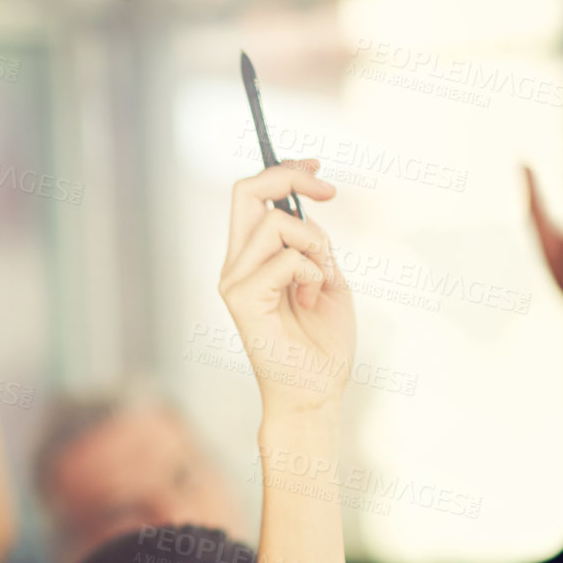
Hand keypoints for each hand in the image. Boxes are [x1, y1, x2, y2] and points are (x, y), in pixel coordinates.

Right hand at [219, 161, 353, 422]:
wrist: (315, 392)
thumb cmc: (322, 344)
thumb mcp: (328, 277)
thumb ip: (312, 243)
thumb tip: (304, 210)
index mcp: (251, 259)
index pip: (251, 196)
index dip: (284, 172)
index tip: (318, 170)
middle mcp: (235, 265)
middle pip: (245, 192)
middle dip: (290, 178)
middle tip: (327, 189)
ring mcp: (234, 282)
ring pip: (274, 224)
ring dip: (315, 243)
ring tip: (323, 276)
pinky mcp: (242, 300)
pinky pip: (286, 260)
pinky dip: (313, 272)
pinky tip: (312, 297)